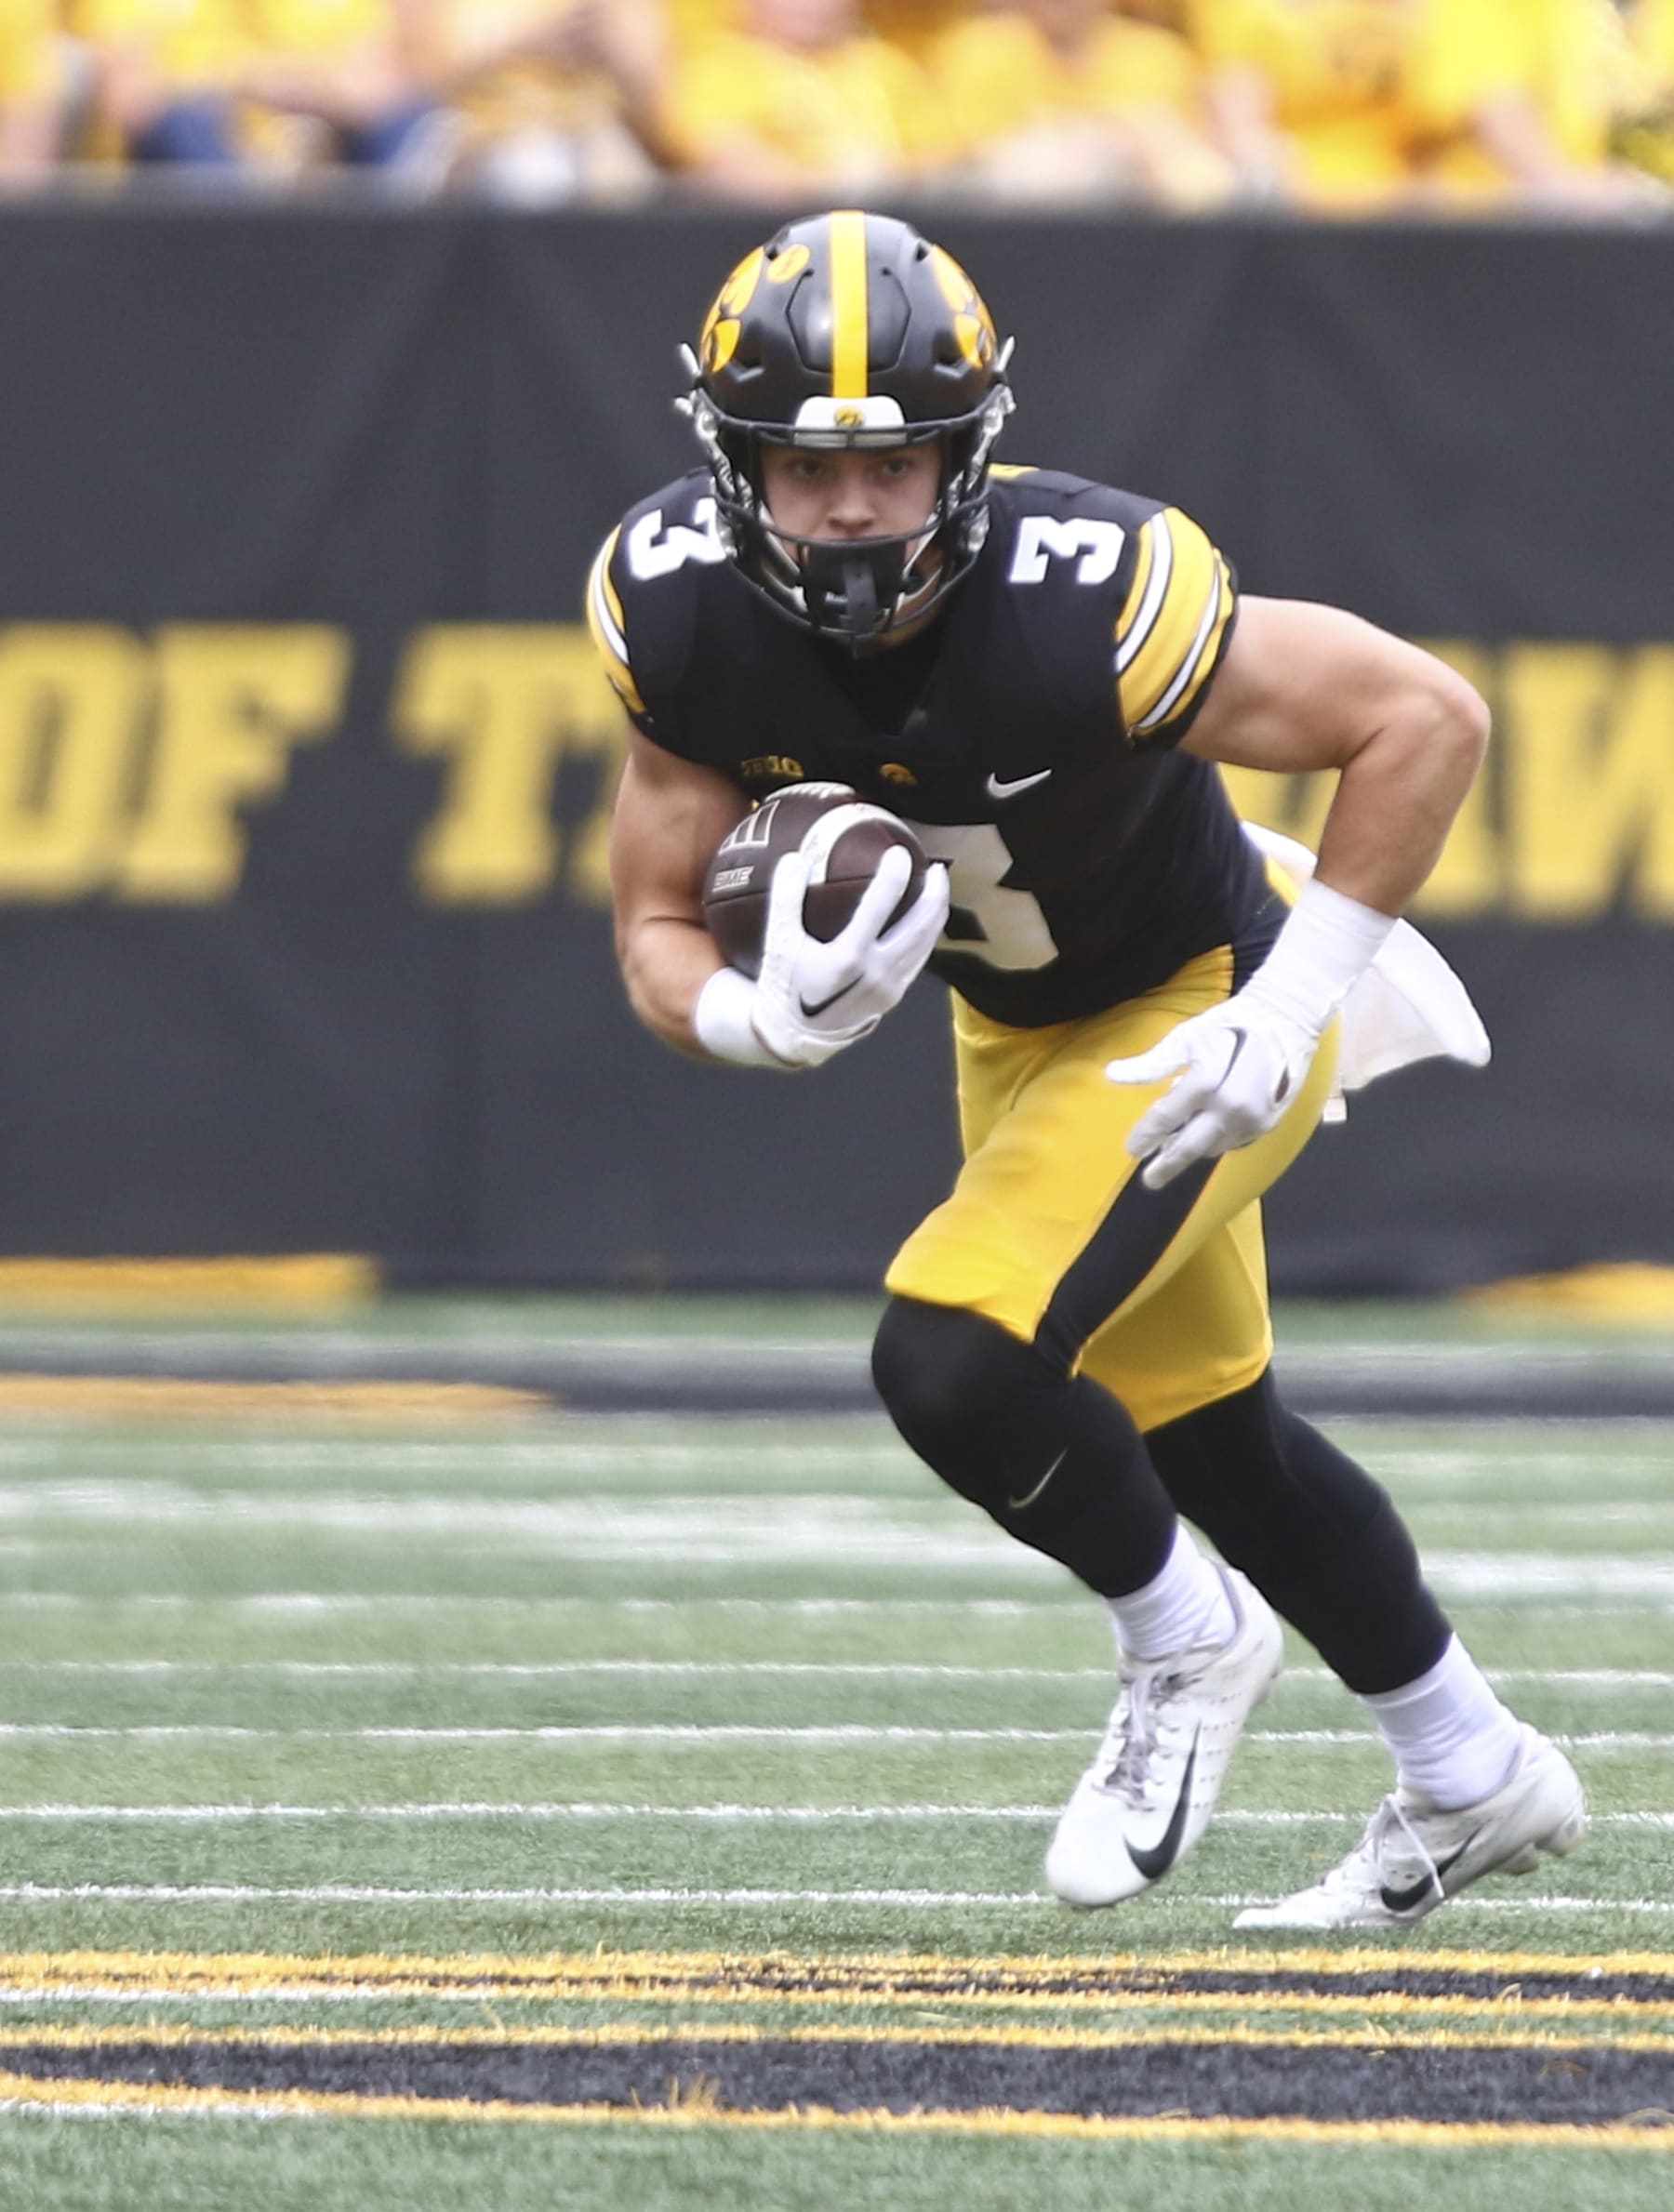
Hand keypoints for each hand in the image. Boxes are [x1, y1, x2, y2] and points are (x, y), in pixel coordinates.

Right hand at [749, 845, 949, 1067]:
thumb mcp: (778, 942)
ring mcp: (889, 987)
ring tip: (938, 889)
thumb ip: (785, 898)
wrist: (792, 1036)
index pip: (880, 905)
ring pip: (926, 944)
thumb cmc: (783, 985)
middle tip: (937, 867)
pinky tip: (924, 922)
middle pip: (920, 925)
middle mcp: (876, 972)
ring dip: (936, 914)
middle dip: (935, 893)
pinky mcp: (893, 998)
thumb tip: (794, 857)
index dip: (894, 875)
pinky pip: (918, 961)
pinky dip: (926, 936)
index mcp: (849, 956)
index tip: (900, 852)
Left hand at [1105, 986, 1320, 1189]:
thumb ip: (1151, 1064)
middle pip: (1191, 1146)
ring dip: (1192, 1149)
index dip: (1146, 1135)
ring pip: (1213, 1146)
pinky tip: (1203, 1133)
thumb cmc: (1230, 1023)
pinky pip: (1233, 1141)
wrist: (1286, 1022)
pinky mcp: (1267, 1124)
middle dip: (1167, 1164)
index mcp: (1207, 1083)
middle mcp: (1231, 1107)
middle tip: (1149, 1180)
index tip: (1131, 1149)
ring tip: (1173, 1149)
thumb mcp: (1186, 1038)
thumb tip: (1111, 1075)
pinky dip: (1215, 1140)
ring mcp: (1252, 1119)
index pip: (1167, 1118)